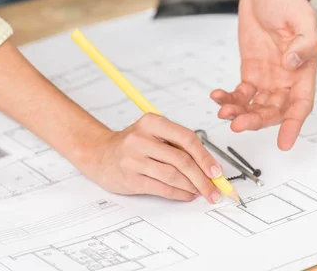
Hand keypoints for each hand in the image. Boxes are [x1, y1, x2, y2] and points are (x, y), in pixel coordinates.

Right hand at [77, 113, 223, 203]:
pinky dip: (178, 193)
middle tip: (214, 189)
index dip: (205, 156)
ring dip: (192, 186)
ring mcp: (133, 159)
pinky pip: (161, 188)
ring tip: (202, 192)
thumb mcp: (154, 134)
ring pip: (173, 176)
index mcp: (152, 122)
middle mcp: (141, 138)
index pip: (186, 138)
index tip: (216, 171)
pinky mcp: (130, 178)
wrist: (99, 154)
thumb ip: (177, 145)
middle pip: (182, 160)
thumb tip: (208, 165)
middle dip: (203, 178)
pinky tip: (187, 195)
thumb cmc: (133, 144)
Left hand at [211, 0, 316, 149]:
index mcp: (303, 70)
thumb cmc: (288, 1)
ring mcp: (267, 77)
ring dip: (240, 113)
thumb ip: (304, 42)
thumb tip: (293, 64)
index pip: (301, 105)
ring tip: (223, 112)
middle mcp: (286, 79)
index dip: (293, 125)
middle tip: (238, 124)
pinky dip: (228, 99)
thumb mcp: (302, 18)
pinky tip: (217, 96)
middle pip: (274, 111)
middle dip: (257, 121)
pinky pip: (239, 94)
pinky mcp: (250, 72)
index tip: (284, 142)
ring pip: (255, 106)